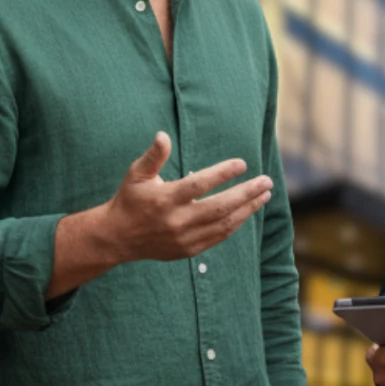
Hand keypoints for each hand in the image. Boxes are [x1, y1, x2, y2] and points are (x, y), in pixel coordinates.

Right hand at [104, 132, 273, 262]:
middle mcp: (177, 220)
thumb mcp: (136, 174)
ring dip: (248, 209)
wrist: (118, 237)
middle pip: (220, 207)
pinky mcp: (189, 250)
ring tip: (265, 195)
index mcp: (165, 199)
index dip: (222, 173)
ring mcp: (185, 238)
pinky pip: (219, 236)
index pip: (199, 184)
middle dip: (247, 194)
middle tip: (266, 181)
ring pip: (224, 224)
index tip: (242, 164)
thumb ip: (153, 156)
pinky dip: (236, 223)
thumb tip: (163, 136)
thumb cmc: (130, 199)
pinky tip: (248, 210)